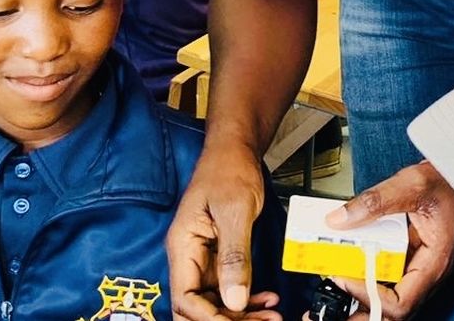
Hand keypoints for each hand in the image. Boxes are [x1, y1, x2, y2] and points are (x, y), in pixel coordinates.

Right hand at [167, 144, 282, 320]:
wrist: (236, 149)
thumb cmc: (229, 170)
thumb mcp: (235, 211)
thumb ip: (234, 256)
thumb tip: (234, 300)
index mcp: (183, 245)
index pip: (185, 298)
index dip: (208, 317)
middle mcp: (189, 255)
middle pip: (198, 306)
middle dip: (227, 319)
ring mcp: (204, 256)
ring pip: (215, 300)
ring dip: (240, 313)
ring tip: (270, 315)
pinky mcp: (219, 254)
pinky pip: (228, 286)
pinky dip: (246, 297)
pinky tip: (267, 299)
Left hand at [320, 162, 453, 320]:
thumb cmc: (449, 183)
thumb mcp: (411, 184)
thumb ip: (375, 201)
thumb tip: (340, 219)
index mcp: (434, 263)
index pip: (401, 303)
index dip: (369, 297)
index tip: (345, 280)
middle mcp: (428, 272)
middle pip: (393, 309)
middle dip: (363, 308)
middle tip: (336, 300)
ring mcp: (419, 266)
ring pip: (390, 295)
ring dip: (363, 294)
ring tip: (338, 285)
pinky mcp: (411, 257)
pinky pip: (388, 276)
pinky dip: (367, 274)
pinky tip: (350, 266)